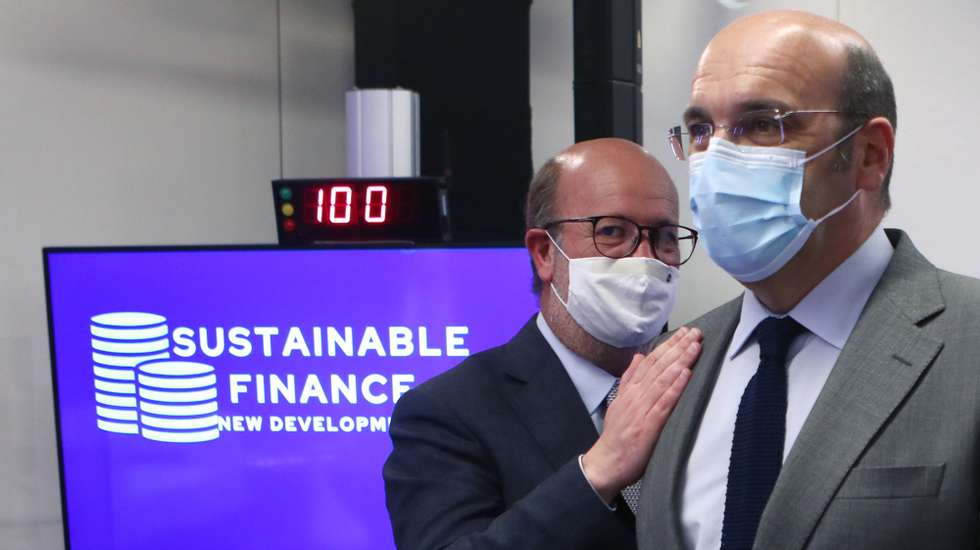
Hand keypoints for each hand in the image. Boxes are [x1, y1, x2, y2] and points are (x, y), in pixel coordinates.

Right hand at [581, 326, 702, 504]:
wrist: (607, 463)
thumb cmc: (616, 436)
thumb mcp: (619, 402)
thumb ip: (629, 379)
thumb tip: (638, 357)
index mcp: (630, 390)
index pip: (651, 361)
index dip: (667, 345)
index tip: (682, 333)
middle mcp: (636, 396)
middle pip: (659, 366)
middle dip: (678, 347)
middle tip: (695, 333)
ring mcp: (642, 409)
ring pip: (663, 379)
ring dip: (680, 361)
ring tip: (694, 347)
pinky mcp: (649, 425)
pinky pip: (664, 402)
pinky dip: (675, 387)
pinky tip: (686, 374)